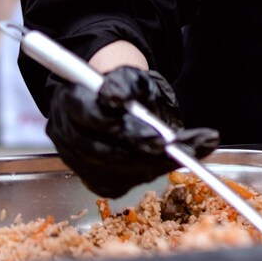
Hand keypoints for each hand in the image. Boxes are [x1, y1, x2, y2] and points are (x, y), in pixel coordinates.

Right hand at [45, 66, 219, 197]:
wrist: (122, 104)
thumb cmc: (126, 88)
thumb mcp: (132, 77)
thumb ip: (126, 84)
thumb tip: (115, 96)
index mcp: (71, 100)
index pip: (92, 118)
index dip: (123, 130)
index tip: (159, 138)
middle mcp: (68, 133)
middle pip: (106, 152)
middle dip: (148, 153)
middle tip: (185, 148)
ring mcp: (78, 160)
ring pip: (116, 172)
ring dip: (157, 165)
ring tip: (193, 151)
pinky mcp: (93, 179)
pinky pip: (121, 184)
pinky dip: (152, 173)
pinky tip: (176, 161)